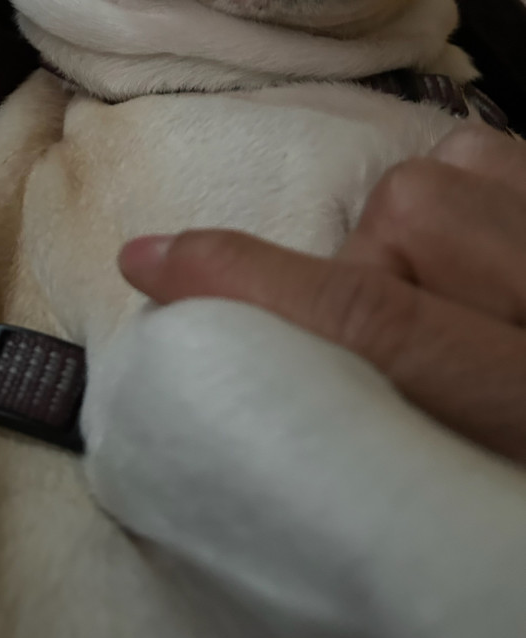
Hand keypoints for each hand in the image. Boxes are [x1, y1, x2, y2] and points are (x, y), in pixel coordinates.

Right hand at [119, 126, 525, 463]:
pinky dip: (460, 190)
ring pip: (441, 173)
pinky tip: (481, 239)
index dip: (246, 283)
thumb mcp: (472, 485)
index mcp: (524, 400)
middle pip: (404, 222)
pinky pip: (485, 151)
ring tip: (444, 287)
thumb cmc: (516, 474)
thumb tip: (280, 368)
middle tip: (395, 340)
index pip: (369, 322)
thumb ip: (392, 424)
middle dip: (363, 276)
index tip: (150, 260)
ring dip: (415, 228)